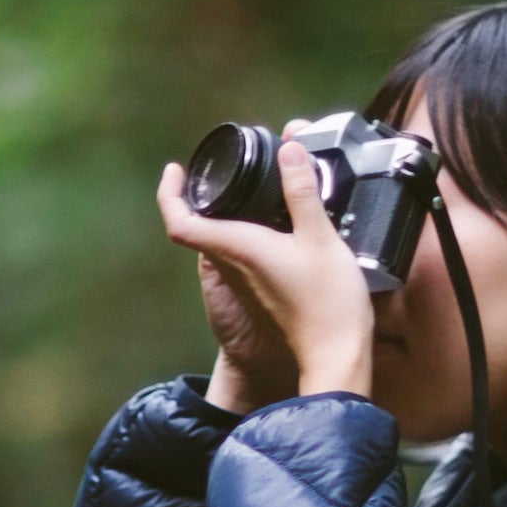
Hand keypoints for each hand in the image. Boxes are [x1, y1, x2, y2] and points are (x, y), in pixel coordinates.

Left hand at [160, 152, 377, 407]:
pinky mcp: (261, 288)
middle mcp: (233, 264)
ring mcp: (245, 280)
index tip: (176, 171)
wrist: (336, 356)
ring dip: (226, 210)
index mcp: (237, 248)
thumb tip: (289, 149)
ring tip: (250, 185)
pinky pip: (242, 251)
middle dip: (201, 194)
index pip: (180, 222)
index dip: (170, 194)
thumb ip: (301, 192)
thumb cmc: (327, 302)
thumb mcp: (320, 237)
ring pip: (221, 238)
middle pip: (198, 226)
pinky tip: (274, 219)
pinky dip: (247, 228)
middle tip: (219, 169)